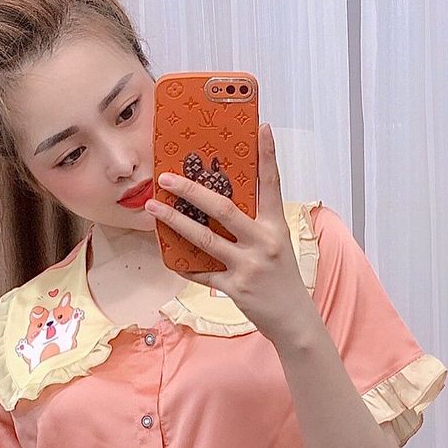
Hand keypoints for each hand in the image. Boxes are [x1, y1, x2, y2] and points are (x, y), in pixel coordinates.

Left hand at [144, 122, 317, 347]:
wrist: (294, 320)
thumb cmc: (282, 278)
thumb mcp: (277, 243)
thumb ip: (256, 222)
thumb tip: (223, 198)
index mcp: (276, 226)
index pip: (271, 184)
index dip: (267, 155)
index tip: (262, 127)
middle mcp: (263, 243)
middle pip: (224, 209)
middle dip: (192, 190)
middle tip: (168, 177)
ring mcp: (248, 266)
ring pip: (205, 239)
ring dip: (175, 222)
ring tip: (153, 207)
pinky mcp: (235, 288)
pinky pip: (202, 272)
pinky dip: (183, 264)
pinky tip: (167, 253)